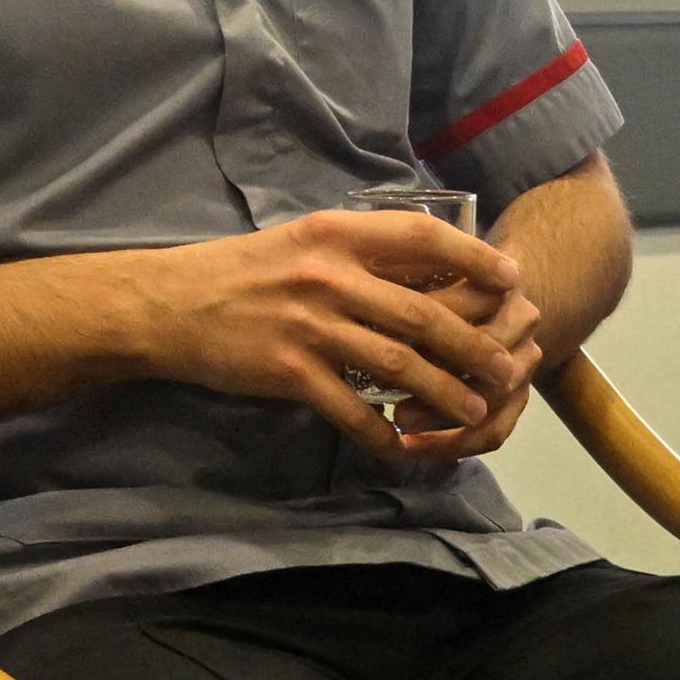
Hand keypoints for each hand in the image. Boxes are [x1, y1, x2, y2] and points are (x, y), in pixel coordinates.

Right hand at [134, 207, 528, 443]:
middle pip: (423, 314)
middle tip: (507, 368)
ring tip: (474, 411)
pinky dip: (382, 433)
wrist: (168, 306)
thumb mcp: (302, 242)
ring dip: (444, 393)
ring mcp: (309, 326)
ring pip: (398, 366)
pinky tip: (405, 446)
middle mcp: (328, 276)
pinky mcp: (289, 371)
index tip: (510, 278)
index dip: (474, 258)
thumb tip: (425, 269)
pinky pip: (351, 410)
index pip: (422, 237)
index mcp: (336, 234)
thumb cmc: (241, 272)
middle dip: (475, 345)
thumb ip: (358, 252)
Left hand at [379, 249, 552, 461]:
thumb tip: (362, 322)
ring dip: (441, 415)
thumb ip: (402, 288)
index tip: (372, 333)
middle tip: (383, 383)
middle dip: (434, 373)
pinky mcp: (520, 397)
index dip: (421, 324)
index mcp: (499, 280)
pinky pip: (493, 431)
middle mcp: (522, 319)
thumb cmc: (442, 282)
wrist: (496, 300)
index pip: (464, 307)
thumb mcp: (422, 271)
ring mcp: (527, 361)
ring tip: (398, 421)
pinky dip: (452, 444)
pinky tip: (413, 447)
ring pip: (492, 397)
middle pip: (484, 354)